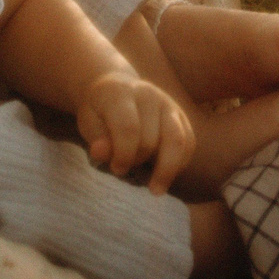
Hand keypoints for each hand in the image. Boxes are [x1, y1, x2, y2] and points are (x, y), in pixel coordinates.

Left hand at [76, 70, 195, 191]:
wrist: (116, 88)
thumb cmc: (100, 111)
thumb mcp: (89, 122)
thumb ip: (96, 138)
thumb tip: (99, 153)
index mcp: (121, 93)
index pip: (129, 128)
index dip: (123, 155)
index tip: (116, 169)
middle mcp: (148, 94)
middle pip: (151, 139)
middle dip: (138, 160)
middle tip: (124, 168)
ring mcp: (168, 103)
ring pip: (178, 141)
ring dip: (167, 170)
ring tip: (155, 190)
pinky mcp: (180, 115)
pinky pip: (189, 142)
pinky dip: (180, 163)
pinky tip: (166, 175)